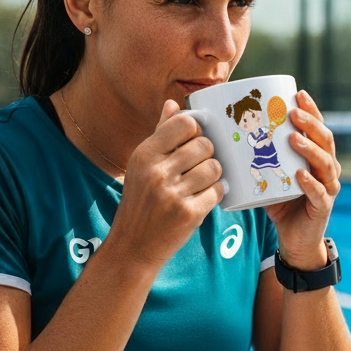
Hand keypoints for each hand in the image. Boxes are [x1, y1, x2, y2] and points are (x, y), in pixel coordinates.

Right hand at [105, 101, 223, 270]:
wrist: (133, 246)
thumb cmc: (140, 202)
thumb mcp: (141, 166)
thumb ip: (160, 133)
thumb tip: (173, 104)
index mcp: (144, 154)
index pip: (184, 123)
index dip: (196, 130)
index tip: (195, 140)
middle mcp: (157, 172)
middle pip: (205, 145)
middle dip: (208, 155)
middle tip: (199, 166)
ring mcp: (173, 194)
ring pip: (214, 168)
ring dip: (213, 175)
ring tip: (202, 183)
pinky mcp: (189, 214)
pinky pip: (217, 191)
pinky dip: (216, 193)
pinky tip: (204, 197)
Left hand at [267, 91, 339, 270]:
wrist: (293, 239)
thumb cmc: (280, 202)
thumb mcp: (269, 174)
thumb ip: (256, 155)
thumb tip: (224, 133)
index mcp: (316, 157)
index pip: (317, 128)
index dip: (311, 110)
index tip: (297, 93)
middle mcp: (327, 169)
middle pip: (325, 141)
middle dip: (310, 124)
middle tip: (293, 113)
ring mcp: (328, 188)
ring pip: (326, 164)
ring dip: (310, 149)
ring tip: (293, 139)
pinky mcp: (323, 208)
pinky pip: (320, 193)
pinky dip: (311, 183)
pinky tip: (300, 174)